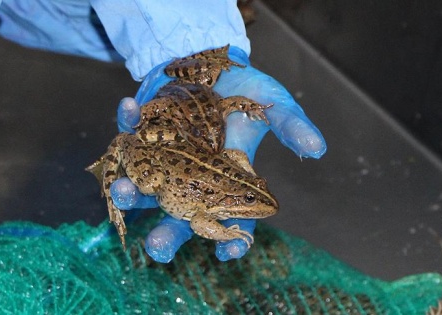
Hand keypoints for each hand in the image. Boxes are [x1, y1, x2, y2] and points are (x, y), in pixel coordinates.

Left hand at [112, 47, 325, 262]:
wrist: (213, 60)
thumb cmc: (245, 89)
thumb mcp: (274, 104)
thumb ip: (292, 126)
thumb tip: (318, 149)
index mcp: (225, 178)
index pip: (229, 217)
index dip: (231, 237)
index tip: (229, 251)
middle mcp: (191, 177)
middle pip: (178, 216)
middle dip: (166, 235)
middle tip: (157, 250)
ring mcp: (163, 157)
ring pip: (144, 186)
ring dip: (130, 191)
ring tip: (122, 190)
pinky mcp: (142, 131)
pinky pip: (129, 131)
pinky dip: (127, 121)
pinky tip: (130, 108)